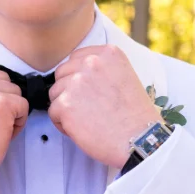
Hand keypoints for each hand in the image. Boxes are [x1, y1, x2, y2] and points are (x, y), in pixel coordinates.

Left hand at [48, 45, 162, 168]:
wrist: (141, 140)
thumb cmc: (135, 115)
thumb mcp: (124, 77)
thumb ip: (101, 69)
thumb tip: (76, 73)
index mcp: (108, 53)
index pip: (76, 59)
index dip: (79, 78)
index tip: (91, 94)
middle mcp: (91, 62)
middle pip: (62, 74)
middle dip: (70, 92)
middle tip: (89, 109)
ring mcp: (77, 82)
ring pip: (55, 93)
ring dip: (66, 108)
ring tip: (88, 120)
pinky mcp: (66, 103)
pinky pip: (53, 112)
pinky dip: (63, 124)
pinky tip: (83, 129)